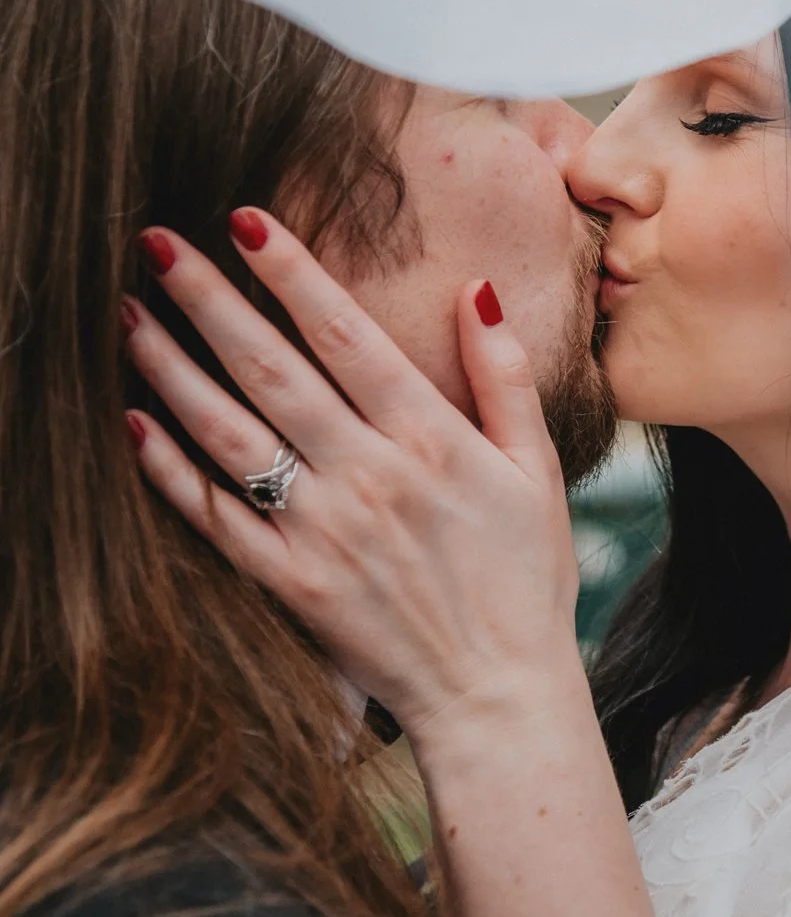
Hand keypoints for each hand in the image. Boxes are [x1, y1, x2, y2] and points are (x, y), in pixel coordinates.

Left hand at [125, 211, 583, 750]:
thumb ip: (506, 375)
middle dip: (210, 301)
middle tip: (156, 244)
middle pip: (273, 370)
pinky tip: (135, 424)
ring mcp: (324, 532)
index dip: (291, 271)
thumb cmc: (526, 580)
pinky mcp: (291, 584)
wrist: (499, 698)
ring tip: (128, 316)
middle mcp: (370, 476)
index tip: (243, 217)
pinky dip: (172, 472)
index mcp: (431, 439)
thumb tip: (474, 288)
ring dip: (173, 371)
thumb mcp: (537, 469)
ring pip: (231, 435)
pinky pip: (218, 519)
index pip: (346, 334)